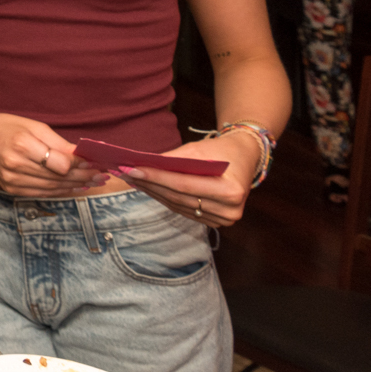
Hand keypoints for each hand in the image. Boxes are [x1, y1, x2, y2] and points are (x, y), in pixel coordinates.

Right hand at [0, 109, 108, 195]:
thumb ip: (59, 143)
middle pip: (59, 177)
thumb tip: (84, 155)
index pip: (61, 163)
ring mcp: (12, 180)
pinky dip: (61, 191)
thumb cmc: (7, 127)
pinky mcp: (12, 189)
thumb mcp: (34, 126)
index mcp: (22, 144)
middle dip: (84, 176)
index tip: (96, 163)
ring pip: (53, 188)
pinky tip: (74, 187)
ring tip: (93, 182)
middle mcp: (16, 165)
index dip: (81, 165)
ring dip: (76, 186)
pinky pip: (42, 193)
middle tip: (102, 175)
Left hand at [116, 133, 260, 227]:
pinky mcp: (215, 222)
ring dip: (153, 192)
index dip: (156, 178)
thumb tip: (143, 165)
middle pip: (179, 197)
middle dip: (150, 184)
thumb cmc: (221, 151)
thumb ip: (173, 160)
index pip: (184, 185)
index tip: (132, 169)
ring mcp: (223, 220)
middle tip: (125, 173)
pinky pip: (183, 210)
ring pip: (178, 206)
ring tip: (133, 180)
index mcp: (231, 191)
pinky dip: (164, 198)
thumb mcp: (198, 149)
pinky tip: (149, 188)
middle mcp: (229, 210)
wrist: (245, 159)